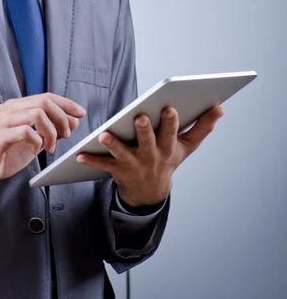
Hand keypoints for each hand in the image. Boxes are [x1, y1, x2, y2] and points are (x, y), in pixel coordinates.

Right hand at [0, 93, 85, 192]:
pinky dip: (37, 140)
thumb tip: (73, 121)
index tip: (81, 113)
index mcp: (16, 107)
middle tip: (66, 135)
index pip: (46, 96)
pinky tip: (37, 149)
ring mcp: (2, 122)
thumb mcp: (32, 140)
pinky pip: (25, 131)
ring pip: (37, 114)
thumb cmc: (5, 155)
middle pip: (44, 102)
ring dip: (51, 131)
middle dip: (62, 118)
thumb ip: (49, 130)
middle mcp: (8, 110)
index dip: (66, 103)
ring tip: (50, 146)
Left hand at [76, 105, 223, 207]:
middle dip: (144, 130)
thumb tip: (219, 107)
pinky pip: (103, 165)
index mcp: (169, 148)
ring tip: (104, 135)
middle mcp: (152, 157)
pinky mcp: (117, 171)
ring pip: (123, 154)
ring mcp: (134, 165)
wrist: (151, 192)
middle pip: (148, 142)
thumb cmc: (169, 159)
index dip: (171, 121)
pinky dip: (91, 160)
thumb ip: (203, 126)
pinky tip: (79, 155)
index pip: (171, 133)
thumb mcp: (187, 147)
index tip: (169, 107)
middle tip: (140, 117)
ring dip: (113, 144)